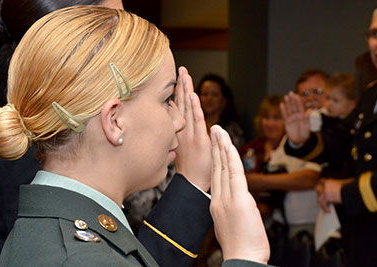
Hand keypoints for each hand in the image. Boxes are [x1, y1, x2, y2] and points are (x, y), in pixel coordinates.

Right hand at [174, 66, 210, 190]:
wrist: (193, 183)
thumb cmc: (190, 169)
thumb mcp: (182, 150)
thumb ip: (183, 136)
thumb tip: (178, 127)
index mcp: (180, 131)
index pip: (178, 107)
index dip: (178, 92)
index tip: (177, 78)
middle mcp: (183, 130)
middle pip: (181, 103)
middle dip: (181, 85)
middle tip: (180, 69)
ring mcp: (190, 134)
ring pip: (187, 108)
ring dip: (186, 91)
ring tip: (184, 75)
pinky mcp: (199, 140)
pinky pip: (196, 121)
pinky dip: (194, 107)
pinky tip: (192, 95)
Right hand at [210, 125, 269, 263]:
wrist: (242, 259)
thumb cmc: (241, 248)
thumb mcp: (231, 225)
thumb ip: (232, 210)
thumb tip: (240, 204)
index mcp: (216, 205)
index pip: (216, 176)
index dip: (215, 158)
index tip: (215, 145)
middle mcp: (218, 199)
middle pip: (216, 167)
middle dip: (215, 146)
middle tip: (213, 129)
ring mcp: (226, 199)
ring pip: (223, 167)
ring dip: (221, 146)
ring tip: (218, 130)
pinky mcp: (238, 200)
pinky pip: (233, 173)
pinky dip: (230, 157)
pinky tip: (227, 145)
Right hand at [280, 91, 310, 144]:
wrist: (299, 141)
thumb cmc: (304, 134)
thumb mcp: (307, 127)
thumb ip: (307, 119)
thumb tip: (309, 110)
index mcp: (302, 116)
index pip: (300, 107)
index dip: (298, 101)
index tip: (296, 95)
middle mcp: (297, 116)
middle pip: (294, 106)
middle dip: (292, 99)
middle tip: (290, 93)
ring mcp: (291, 118)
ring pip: (289, 109)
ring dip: (288, 103)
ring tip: (286, 96)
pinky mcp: (287, 122)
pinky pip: (284, 115)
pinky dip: (283, 110)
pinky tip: (281, 104)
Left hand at [316, 178, 351, 211]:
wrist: (350, 191)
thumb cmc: (348, 189)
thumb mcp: (340, 186)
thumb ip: (335, 187)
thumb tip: (335, 192)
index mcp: (329, 181)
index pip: (321, 181)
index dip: (320, 185)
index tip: (320, 188)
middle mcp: (326, 185)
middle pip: (318, 189)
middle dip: (319, 194)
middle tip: (322, 200)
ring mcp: (325, 191)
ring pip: (320, 198)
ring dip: (322, 204)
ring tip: (325, 207)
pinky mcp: (326, 197)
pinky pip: (323, 203)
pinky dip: (325, 208)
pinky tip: (329, 210)